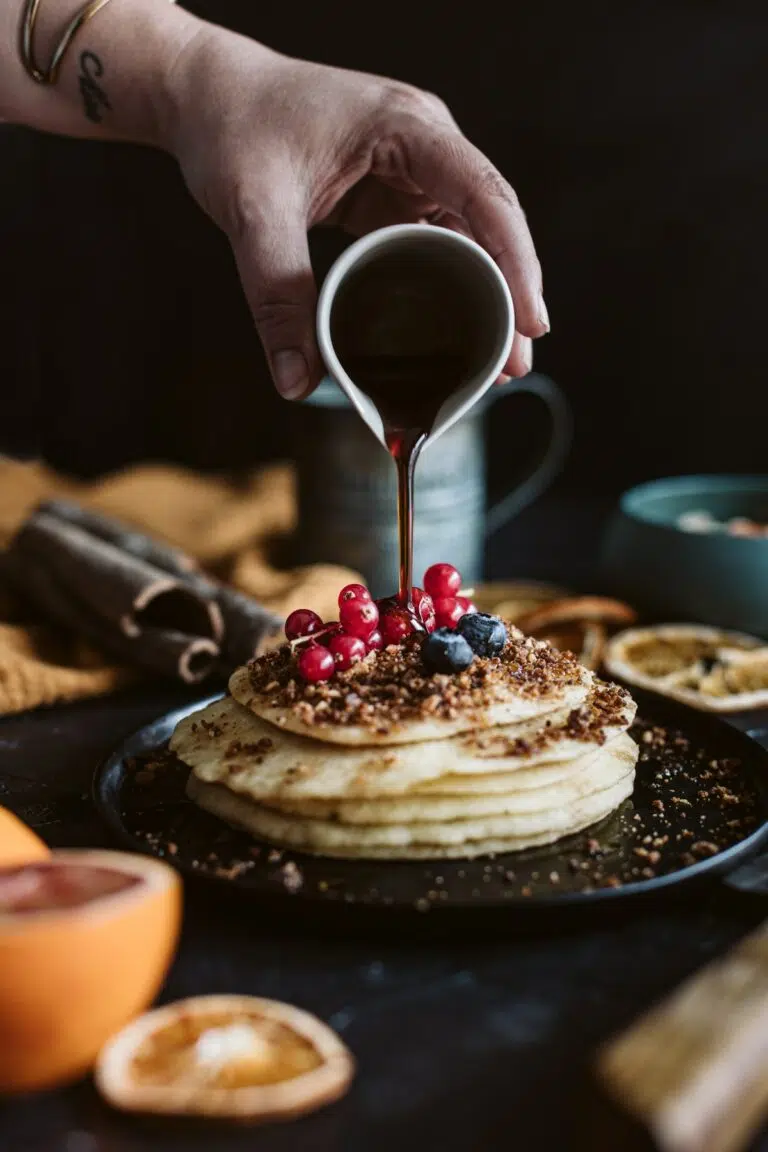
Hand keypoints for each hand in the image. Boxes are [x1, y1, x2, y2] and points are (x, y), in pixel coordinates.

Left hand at [163, 27, 548, 398]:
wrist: (205, 95)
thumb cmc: (232, 126)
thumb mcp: (253, 210)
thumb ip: (276, 294)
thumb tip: (296, 379)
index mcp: (407, 128)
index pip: (484, 195)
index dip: (515, 260)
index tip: (529, 320)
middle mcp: (423, 146)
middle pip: (489, 224)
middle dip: (509, 293)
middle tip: (515, 363)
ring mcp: (411, 172)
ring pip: (468, 240)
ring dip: (484, 296)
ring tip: (497, 361)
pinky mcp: (391, 197)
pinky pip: (434, 246)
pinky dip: (449, 288)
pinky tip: (456, 330)